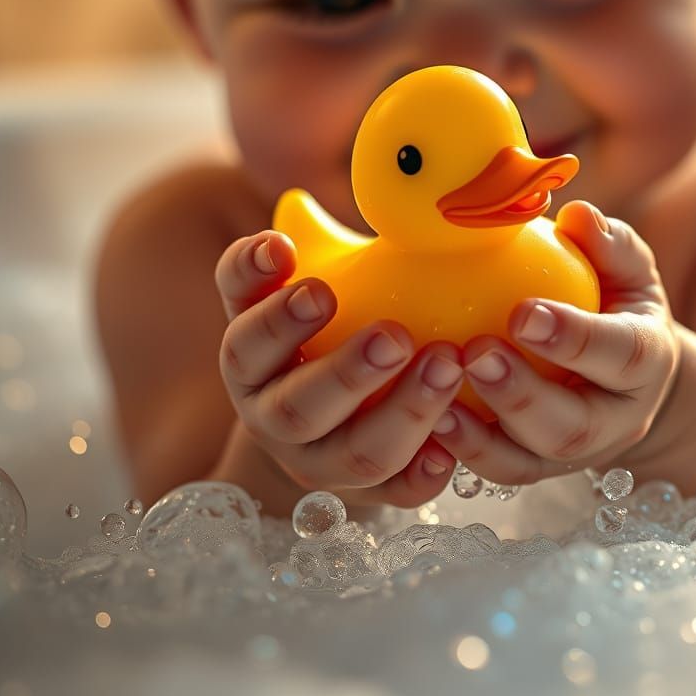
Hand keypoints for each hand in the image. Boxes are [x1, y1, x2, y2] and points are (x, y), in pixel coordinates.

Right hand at [215, 230, 465, 507]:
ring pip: (353, 454)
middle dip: (345, 371)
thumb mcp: (312, 283)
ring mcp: (318, 461)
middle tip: (395, 335)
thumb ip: (312, 248)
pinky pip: (395, 494)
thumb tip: (304, 198)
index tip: (284, 250)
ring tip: (447, 366)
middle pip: (297, 404)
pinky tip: (452, 445)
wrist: (331, 417)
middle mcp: (273, 414)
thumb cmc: (328, 327)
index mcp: (253, 358)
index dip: (254, 293)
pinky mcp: (365, 496)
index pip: (242, 330)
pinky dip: (421, 473)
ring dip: (403, 412)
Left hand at [432, 201, 679, 484]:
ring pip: (529, 462)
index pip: (620, 355)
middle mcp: (615, 419)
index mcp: (646, 362)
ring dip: (480, 436)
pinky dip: (459, 451)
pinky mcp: (534, 468)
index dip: (574, 338)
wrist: (624, 376)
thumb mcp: (626, 268)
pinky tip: (422, 421)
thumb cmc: (616, 300)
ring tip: (435, 401)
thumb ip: (609, 244)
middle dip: (521, 396)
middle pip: (572, 427)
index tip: (522, 313)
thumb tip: (578, 215)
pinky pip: (495, 470)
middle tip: (475, 354)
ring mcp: (573, 454)